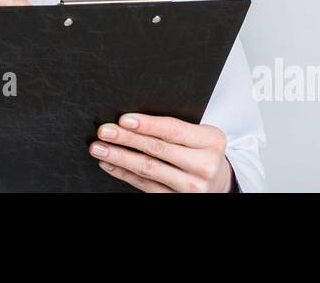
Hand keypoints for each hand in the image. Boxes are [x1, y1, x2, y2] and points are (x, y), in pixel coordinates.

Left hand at [90, 113, 234, 192]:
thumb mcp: (200, 135)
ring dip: (119, 157)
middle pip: (157, 149)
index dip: (147, 125)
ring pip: (148, 169)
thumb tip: (132, 120)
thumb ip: (175, 128)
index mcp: (211, 141)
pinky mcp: (177, 199)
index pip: (173, 130)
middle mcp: (204, 165)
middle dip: (126, 139)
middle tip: (105, 131)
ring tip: (99, 148)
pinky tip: (109, 164)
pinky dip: (124, 173)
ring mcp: (191, 186)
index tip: (124, 120)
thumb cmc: (202, 151)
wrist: (219, 181)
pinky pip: (145, 185)